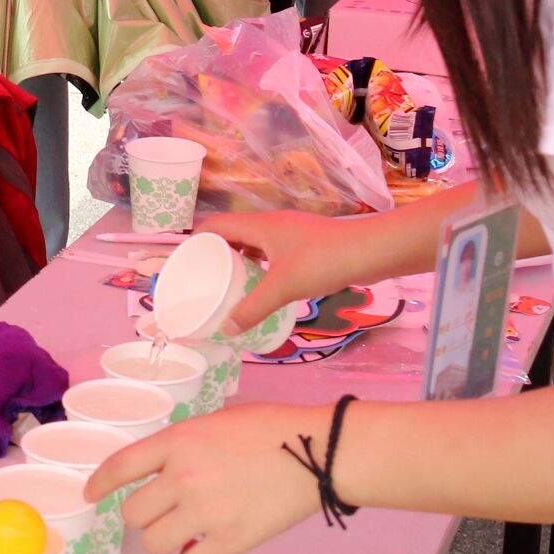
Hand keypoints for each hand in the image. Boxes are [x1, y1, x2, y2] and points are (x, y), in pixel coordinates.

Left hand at [88, 404, 328, 553]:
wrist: (315, 451)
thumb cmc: (271, 428)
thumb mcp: (216, 422)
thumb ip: (184, 446)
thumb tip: (167, 470)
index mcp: (178, 442)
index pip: (121, 466)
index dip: (100, 483)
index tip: (91, 494)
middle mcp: (182, 478)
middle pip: (133, 514)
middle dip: (145, 515)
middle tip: (167, 511)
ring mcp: (204, 512)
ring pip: (153, 543)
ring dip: (167, 539)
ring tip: (189, 530)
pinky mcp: (230, 541)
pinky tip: (206, 549)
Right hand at [199, 209, 361, 328]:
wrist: (368, 251)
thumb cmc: (322, 261)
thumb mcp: (283, 287)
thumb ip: (254, 308)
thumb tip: (227, 328)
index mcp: (259, 226)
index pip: (216, 225)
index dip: (196, 239)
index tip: (184, 261)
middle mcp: (271, 225)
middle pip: (233, 233)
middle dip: (216, 253)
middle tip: (205, 277)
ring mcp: (289, 233)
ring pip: (254, 243)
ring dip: (240, 259)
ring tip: (230, 283)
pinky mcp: (305, 244)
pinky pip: (271, 252)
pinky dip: (261, 265)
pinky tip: (264, 284)